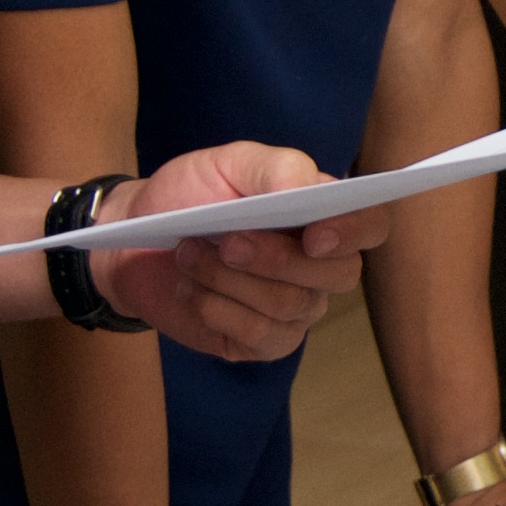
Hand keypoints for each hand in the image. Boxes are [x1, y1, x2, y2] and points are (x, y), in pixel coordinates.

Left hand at [86, 146, 381, 359]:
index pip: (370, 225)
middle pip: (338, 274)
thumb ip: (272, 168)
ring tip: (188, 256)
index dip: (354, 232)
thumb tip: (303, 190)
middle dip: (277, 260)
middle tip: (226, 242)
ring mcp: (296, 308)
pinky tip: (191, 289)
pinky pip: (260, 335)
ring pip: (290, 305)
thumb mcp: (225, 164)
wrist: (135, 242)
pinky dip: (218, 309)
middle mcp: (319, 265)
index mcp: (321, 213)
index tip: (314, 235)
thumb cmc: (189, 196)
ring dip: (232, 280)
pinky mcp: (264, 341)